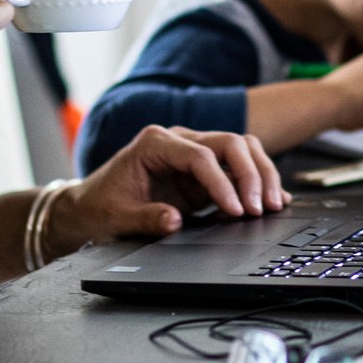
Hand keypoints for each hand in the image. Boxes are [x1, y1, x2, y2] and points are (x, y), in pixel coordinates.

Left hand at [53, 126, 289, 246]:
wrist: (87, 208)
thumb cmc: (99, 208)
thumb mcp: (117, 217)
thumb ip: (146, 218)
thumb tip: (174, 221)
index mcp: (155, 143)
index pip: (201, 155)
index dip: (222, 182)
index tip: (236, 210)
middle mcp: (178, 140)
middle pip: (229, 144)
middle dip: (250, 174)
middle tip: (262, 208)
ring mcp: (193, 152)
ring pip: (241, 149)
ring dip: (261, 174)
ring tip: (275, 204)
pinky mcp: (203, 171)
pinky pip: (238, 168)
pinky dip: (257, 181)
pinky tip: (274, 198)